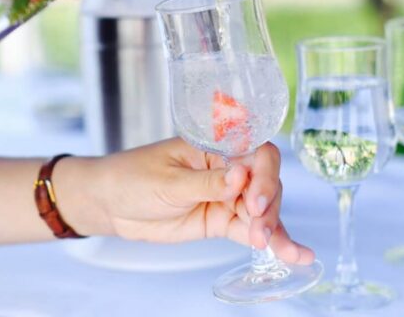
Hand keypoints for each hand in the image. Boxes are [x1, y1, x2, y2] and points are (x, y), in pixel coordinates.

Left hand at [58, 138, 314, 264]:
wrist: (110, 203)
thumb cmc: (132, 177)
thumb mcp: (167, 180)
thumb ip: (205, 183)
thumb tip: (241, 176)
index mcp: (214, 148)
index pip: (254, 152)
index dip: (262, 173)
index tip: (252, 197)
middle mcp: (226, 170)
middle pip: (265, 182)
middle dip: (267, 206)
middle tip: (257, 227)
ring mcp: (225, 197)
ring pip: (262, 210)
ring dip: (273, 227)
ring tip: (276, 249)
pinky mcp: (220, 221)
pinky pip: (250, 230)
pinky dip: (272, 242)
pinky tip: (294, 255)